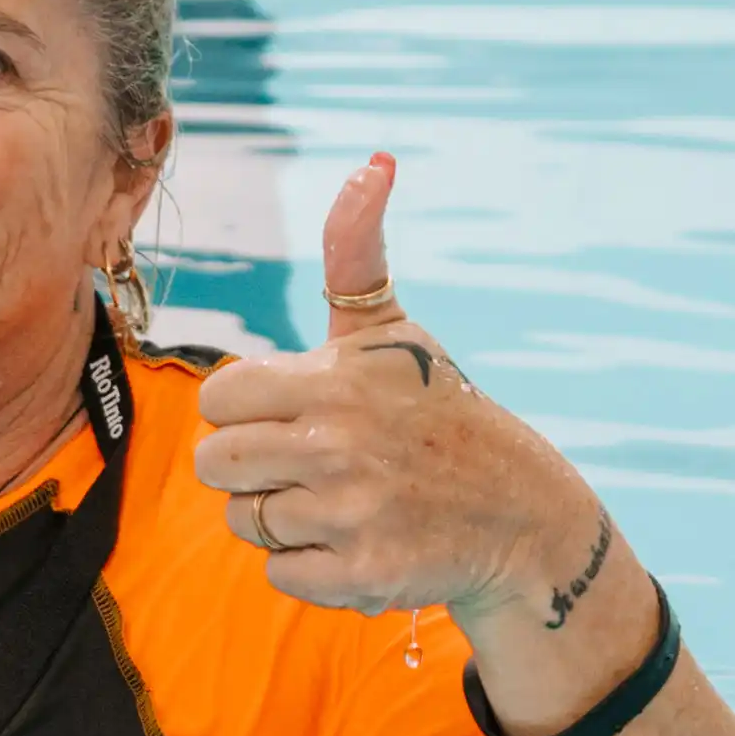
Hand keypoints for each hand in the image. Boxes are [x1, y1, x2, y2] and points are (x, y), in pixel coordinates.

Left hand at [189, 157, 604, 624]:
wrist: (516, 511)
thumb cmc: (433, 409)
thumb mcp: (391, 329)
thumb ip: (355, 250)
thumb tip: (373, 161)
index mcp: (333, 379)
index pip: (219, 399)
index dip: (247, 408)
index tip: (291, 411)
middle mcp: (338, 445)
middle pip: (218, 465)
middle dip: (253, 465)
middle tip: (309, 460)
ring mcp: (350, 513)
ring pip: (245, 521)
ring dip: (282, 516)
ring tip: (340, 499)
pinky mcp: (362, 574)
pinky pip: (280, 572)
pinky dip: (311, 564)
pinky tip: (358, 538)